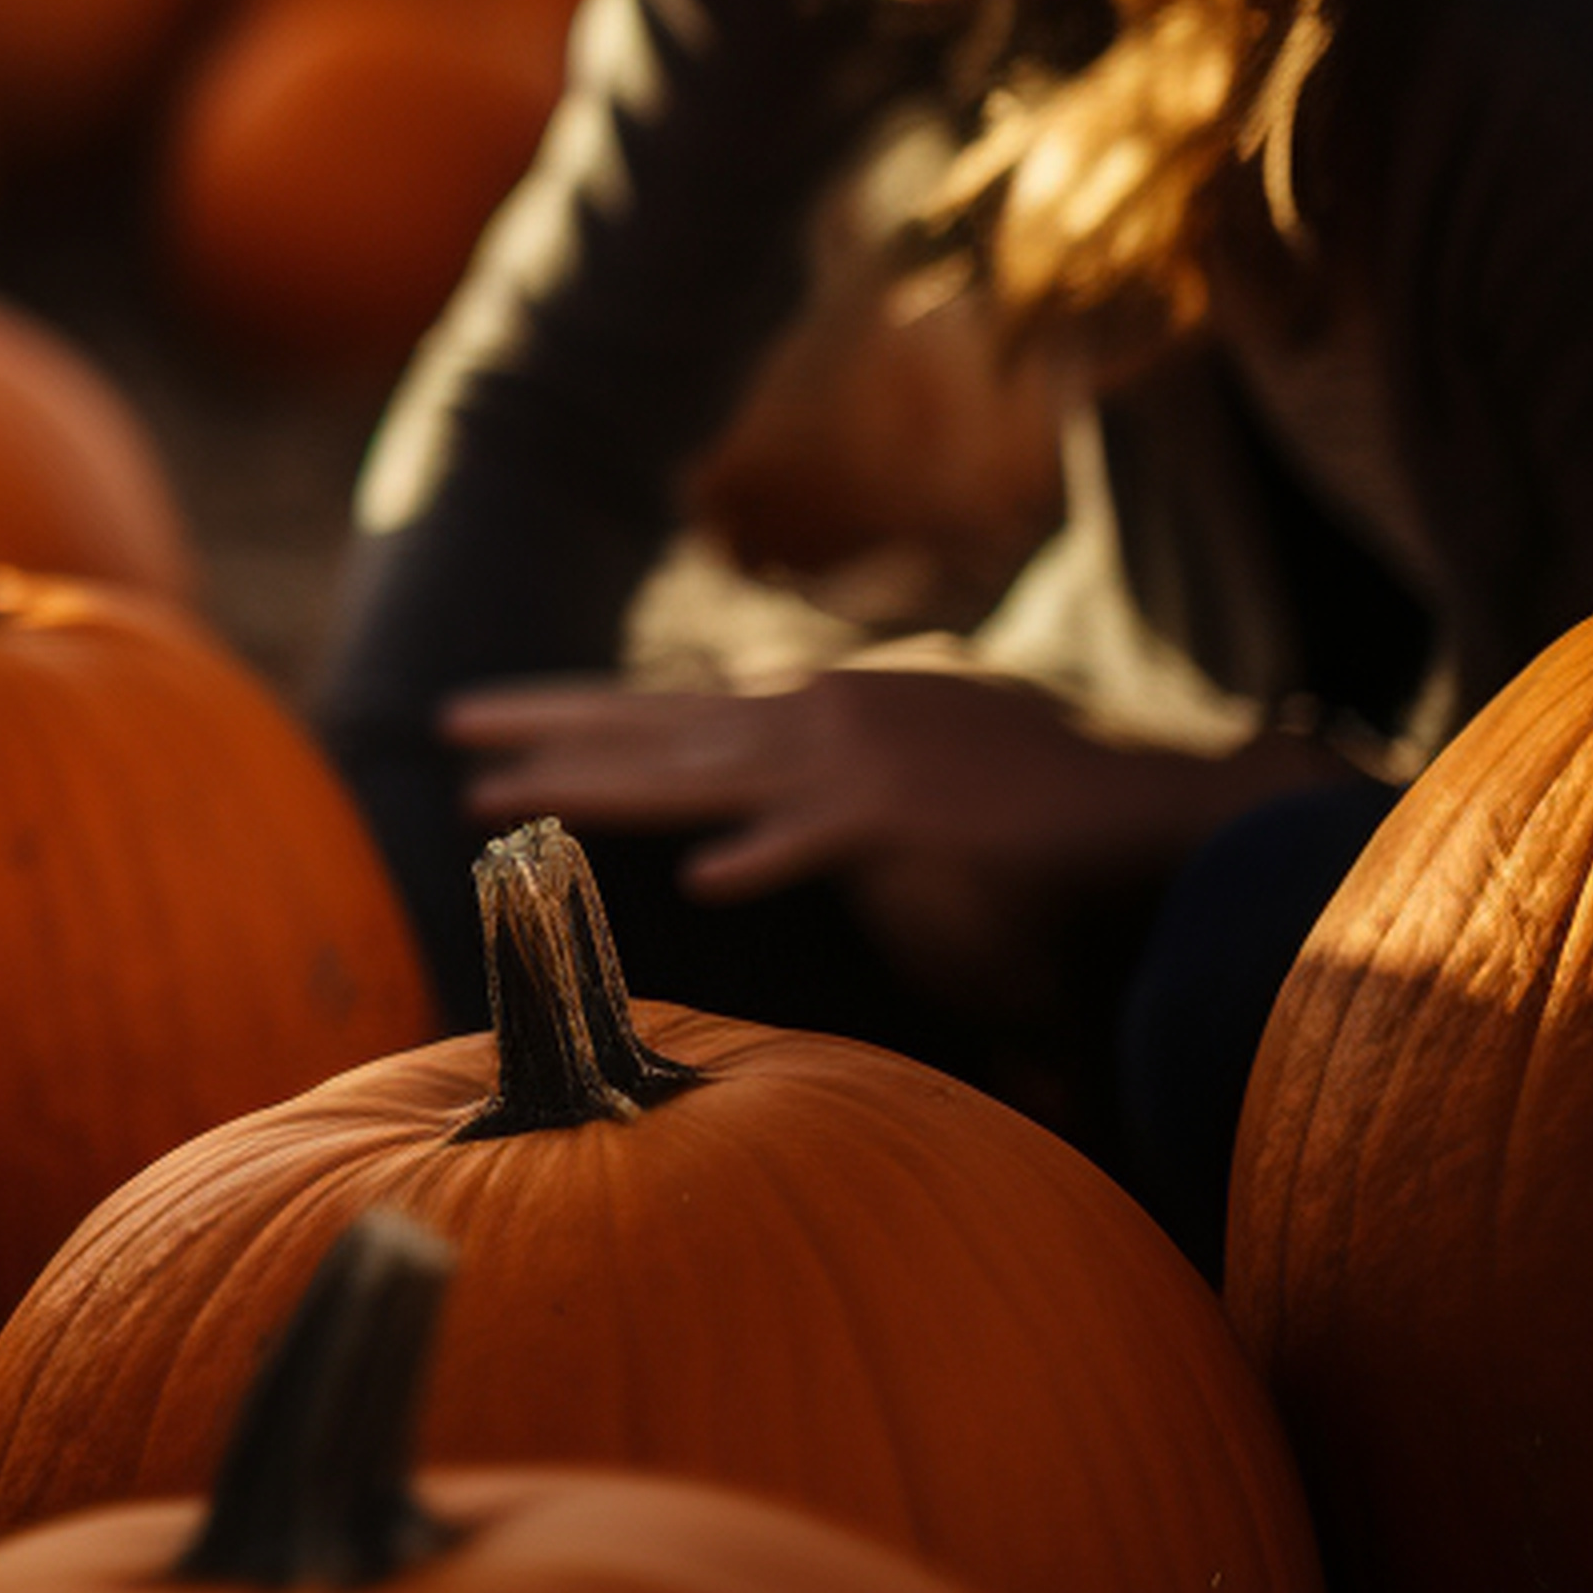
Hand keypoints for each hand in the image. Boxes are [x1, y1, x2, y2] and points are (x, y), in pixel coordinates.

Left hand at [440, 666, 1352, 1014]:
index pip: (670, 710)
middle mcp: (820, 722)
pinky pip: (820, 844)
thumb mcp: (902, 795)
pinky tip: (704, 882)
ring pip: (696, 776)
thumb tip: (747, 827)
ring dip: (593, 788)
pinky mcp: (911, 822)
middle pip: (653, 728)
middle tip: (444, 728)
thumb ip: (819, 807)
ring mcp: (859, 766)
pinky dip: (765, 857)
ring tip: (495, 802)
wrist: (1148, 818)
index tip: (488, 717)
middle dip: (544, 730)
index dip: (575, 712)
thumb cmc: (1029, 823)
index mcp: (816, 716)